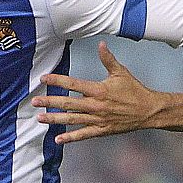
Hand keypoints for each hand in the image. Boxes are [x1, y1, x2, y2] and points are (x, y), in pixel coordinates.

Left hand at [33, 43, 159, 141]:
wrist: (149, 111)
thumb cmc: (134, 90)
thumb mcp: (121, 72)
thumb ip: (108, 59)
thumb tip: (101, 44)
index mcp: (99, 90)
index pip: (73, 84)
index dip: (57, 80)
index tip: (44, 78)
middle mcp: (96, 106)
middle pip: (68, 103)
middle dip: (50, 102)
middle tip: (34, 101)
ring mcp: (98, 119)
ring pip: (72, 119)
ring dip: (55, 119)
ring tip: (40, 118)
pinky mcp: (101, 130)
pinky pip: (83, 135)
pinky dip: (70, 138)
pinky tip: (58, 139)